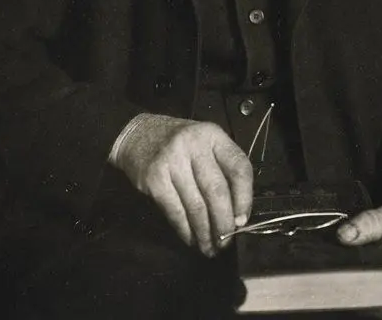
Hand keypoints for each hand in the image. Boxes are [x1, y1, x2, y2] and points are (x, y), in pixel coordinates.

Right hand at [115, 114, 252, 256]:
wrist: (137, 134)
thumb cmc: (179, 143)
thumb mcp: (205, 143)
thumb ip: (222, 168)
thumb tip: (237, 214)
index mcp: (213, 135)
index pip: (238, 167)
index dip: (244, 198)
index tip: (242, 221)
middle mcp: (194, 145)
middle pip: (217, 190)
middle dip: (224, 222)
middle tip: (226, 242)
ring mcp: (172, 161)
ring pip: (196, 205)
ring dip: (205, 232)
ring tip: (211, 248)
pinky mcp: (154, 178)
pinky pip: (175, 211)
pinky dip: (185, 230)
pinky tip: (191, 239)